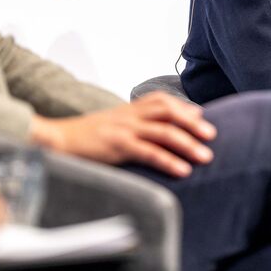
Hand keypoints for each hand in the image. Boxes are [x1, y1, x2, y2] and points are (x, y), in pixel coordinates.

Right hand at [29, 92, 216, 176]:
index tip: (202, 117)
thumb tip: (157, 128)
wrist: (57, 139)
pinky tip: (182, 170)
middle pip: (169, 111)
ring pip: (164, 131)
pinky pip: (149, 152)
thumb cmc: (85, 136)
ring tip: (206, 156)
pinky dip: (168, 160)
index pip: (162, 100)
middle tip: (212, 135)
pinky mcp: (117, 145)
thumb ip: (135, 124)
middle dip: (193, 123)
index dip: (184, 107)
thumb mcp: (112, 124)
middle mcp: (130, 115)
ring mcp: (124, 129)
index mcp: (129, 109)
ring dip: (188, 143)